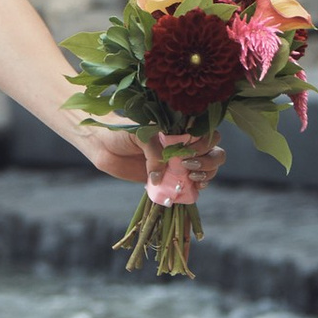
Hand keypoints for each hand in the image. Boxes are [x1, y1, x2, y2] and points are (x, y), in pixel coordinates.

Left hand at [87, 126, 221, 197]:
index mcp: (180, 129)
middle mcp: (184, 145)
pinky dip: (195, 188)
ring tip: (190, 177)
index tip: (189, 149)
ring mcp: (178, 163)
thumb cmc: (121, 132)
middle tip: (187, 165)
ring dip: (206, 175)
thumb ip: (154, 152)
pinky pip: (190, 186)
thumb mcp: (140, 135)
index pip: (208, 134)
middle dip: (209, 161)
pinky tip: (191, 188)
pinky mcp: (169, 179)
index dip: (205, 143)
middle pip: (215, 153)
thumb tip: (160, 178)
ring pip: (207, 169)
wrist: (101, 145)